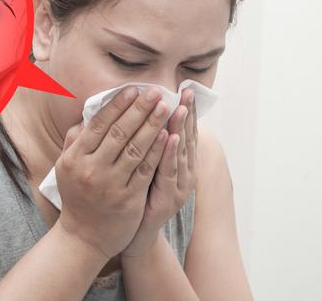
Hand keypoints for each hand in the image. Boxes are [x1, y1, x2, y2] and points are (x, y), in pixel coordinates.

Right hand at [55, 86, 171, 257]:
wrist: (84, 237)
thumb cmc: (78, 197)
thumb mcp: (66, 167)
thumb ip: (75, 140)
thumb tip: (88, 114)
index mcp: (75, 157)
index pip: (99, 124)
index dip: (117, 105)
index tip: (133, 89)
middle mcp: (91, 169)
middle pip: (119, 132)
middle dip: (139, 109)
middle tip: (156, 91)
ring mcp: (110, 185)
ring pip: (134, 148)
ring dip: (152, 125)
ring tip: (166, 107)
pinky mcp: (128, 199)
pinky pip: (145, 170)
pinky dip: (157, 151)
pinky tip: (168, 135)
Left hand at [121, 88, 197, 256]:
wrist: (134, 234)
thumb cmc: (137, 194)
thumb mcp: (143, 164)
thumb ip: (145, 140)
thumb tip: (139, 111)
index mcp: (179, 161)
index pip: (184, 129)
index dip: (186, 109)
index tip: (185, 87)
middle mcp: (184, 171)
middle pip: (187, 137)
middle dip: (187, 113)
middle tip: (187, 91)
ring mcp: (179, 186)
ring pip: (181, 153)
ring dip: (180, 129)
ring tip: (179, 108)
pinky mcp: (168, 198)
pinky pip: (169, 172)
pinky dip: (169, 154)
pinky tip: (168, 138)